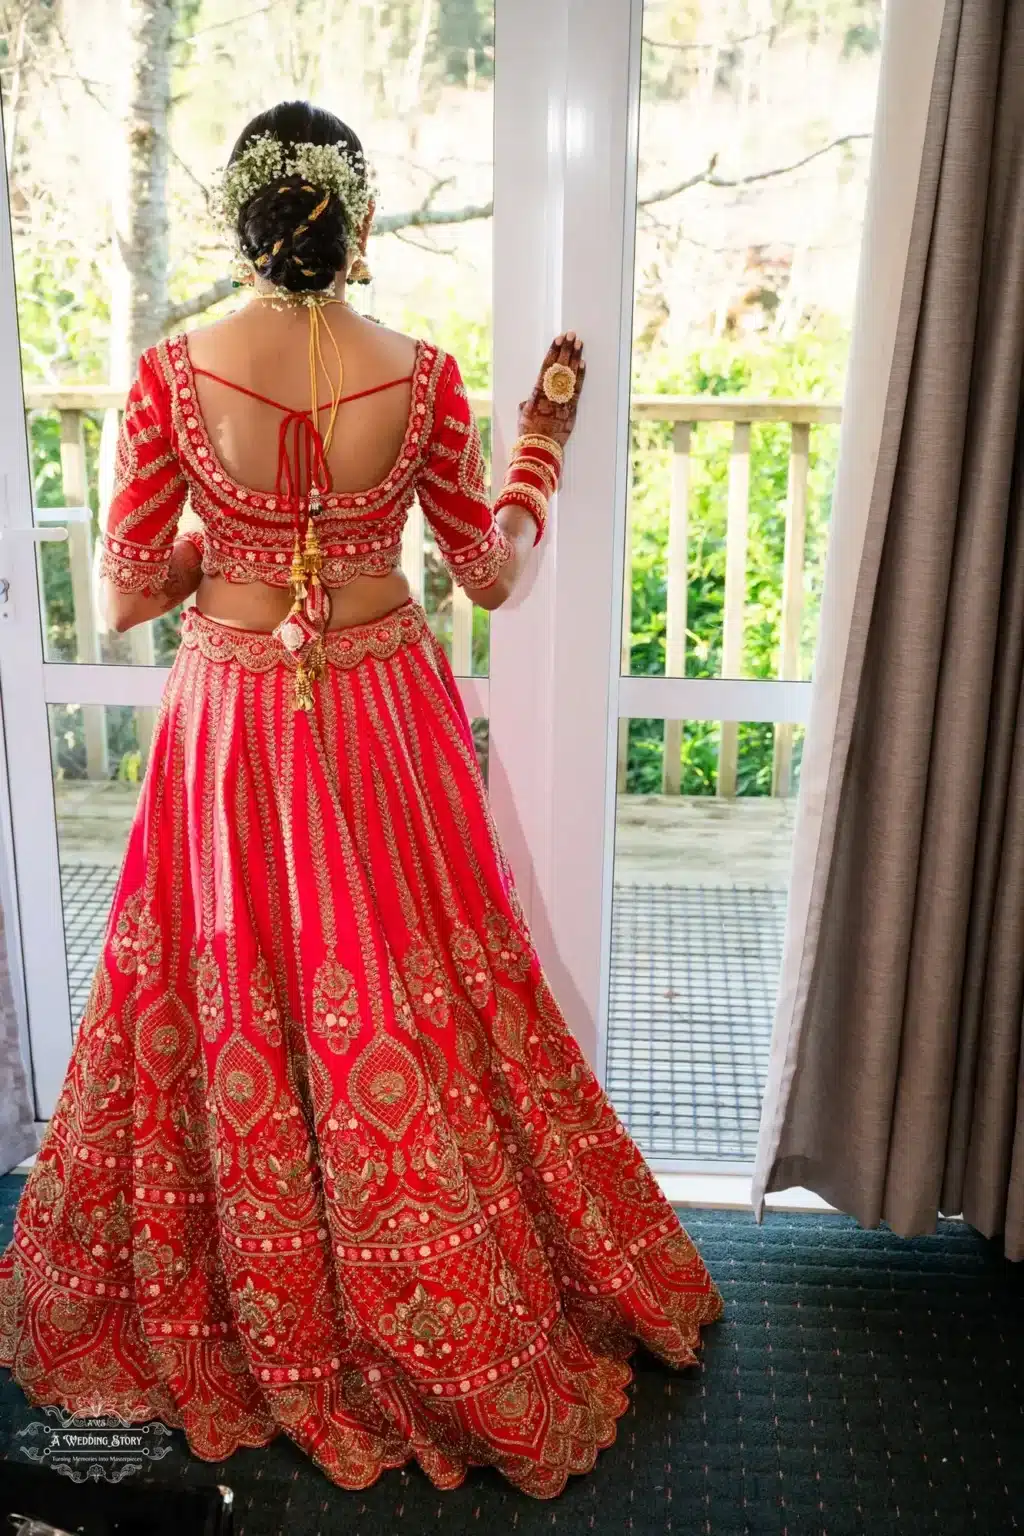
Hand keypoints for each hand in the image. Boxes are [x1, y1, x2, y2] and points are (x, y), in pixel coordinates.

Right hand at [517, 333, 585, 448]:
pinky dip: (580, 376)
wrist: (539, 449)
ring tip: (579, 343)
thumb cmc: (528, 433)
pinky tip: (583, 363)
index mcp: (536, 392)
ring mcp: (562, 400)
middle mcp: (550, 393)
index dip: (552, 351)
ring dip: (575, 358)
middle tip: (571, 334)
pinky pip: (577, 389)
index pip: (546, 366)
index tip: (557, 339)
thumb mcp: (522, 415)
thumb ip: (526, 404)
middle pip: (559, 366)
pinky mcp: (571, 410)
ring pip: (570, 375)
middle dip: (565, 349)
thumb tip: (526, 401)